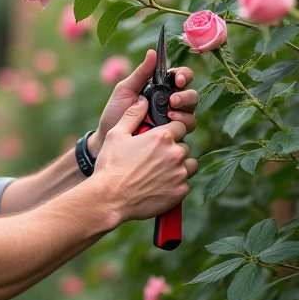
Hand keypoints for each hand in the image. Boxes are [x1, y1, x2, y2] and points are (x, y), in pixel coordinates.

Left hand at [89, 49, 197, 155]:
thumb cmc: (115, 112)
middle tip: (173, 100)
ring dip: (185, 111)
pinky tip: (170, 125)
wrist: (107, 138)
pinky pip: (186, 129)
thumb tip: (152, 52)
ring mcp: (173, 120)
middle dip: (186, 96)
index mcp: (161, 88)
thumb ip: (141, 73)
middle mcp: (170, 102)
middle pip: (191, 95)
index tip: (178, 79)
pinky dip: (182, 125)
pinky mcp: (172, 135)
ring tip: (171, 114)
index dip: (184, 75)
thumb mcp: (125, 90)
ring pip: (191, 112)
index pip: (180, 76)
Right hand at [92, 97, 198, 222]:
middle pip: (184, 146)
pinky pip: (185, 183)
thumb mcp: (116, 134)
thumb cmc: (111, 166)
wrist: (110, 199)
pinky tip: (159, 185)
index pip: (180, 125)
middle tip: (155, 158)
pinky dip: (176, 184)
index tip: (162, 138)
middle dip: (173, 150)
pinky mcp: (180, 191)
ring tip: (159, 171)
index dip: (171, 130)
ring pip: (189, 164)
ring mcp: (180, 173)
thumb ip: (132, 115)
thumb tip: (143, 100)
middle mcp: (175, 153)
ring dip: (178, 166)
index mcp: (162, 136)